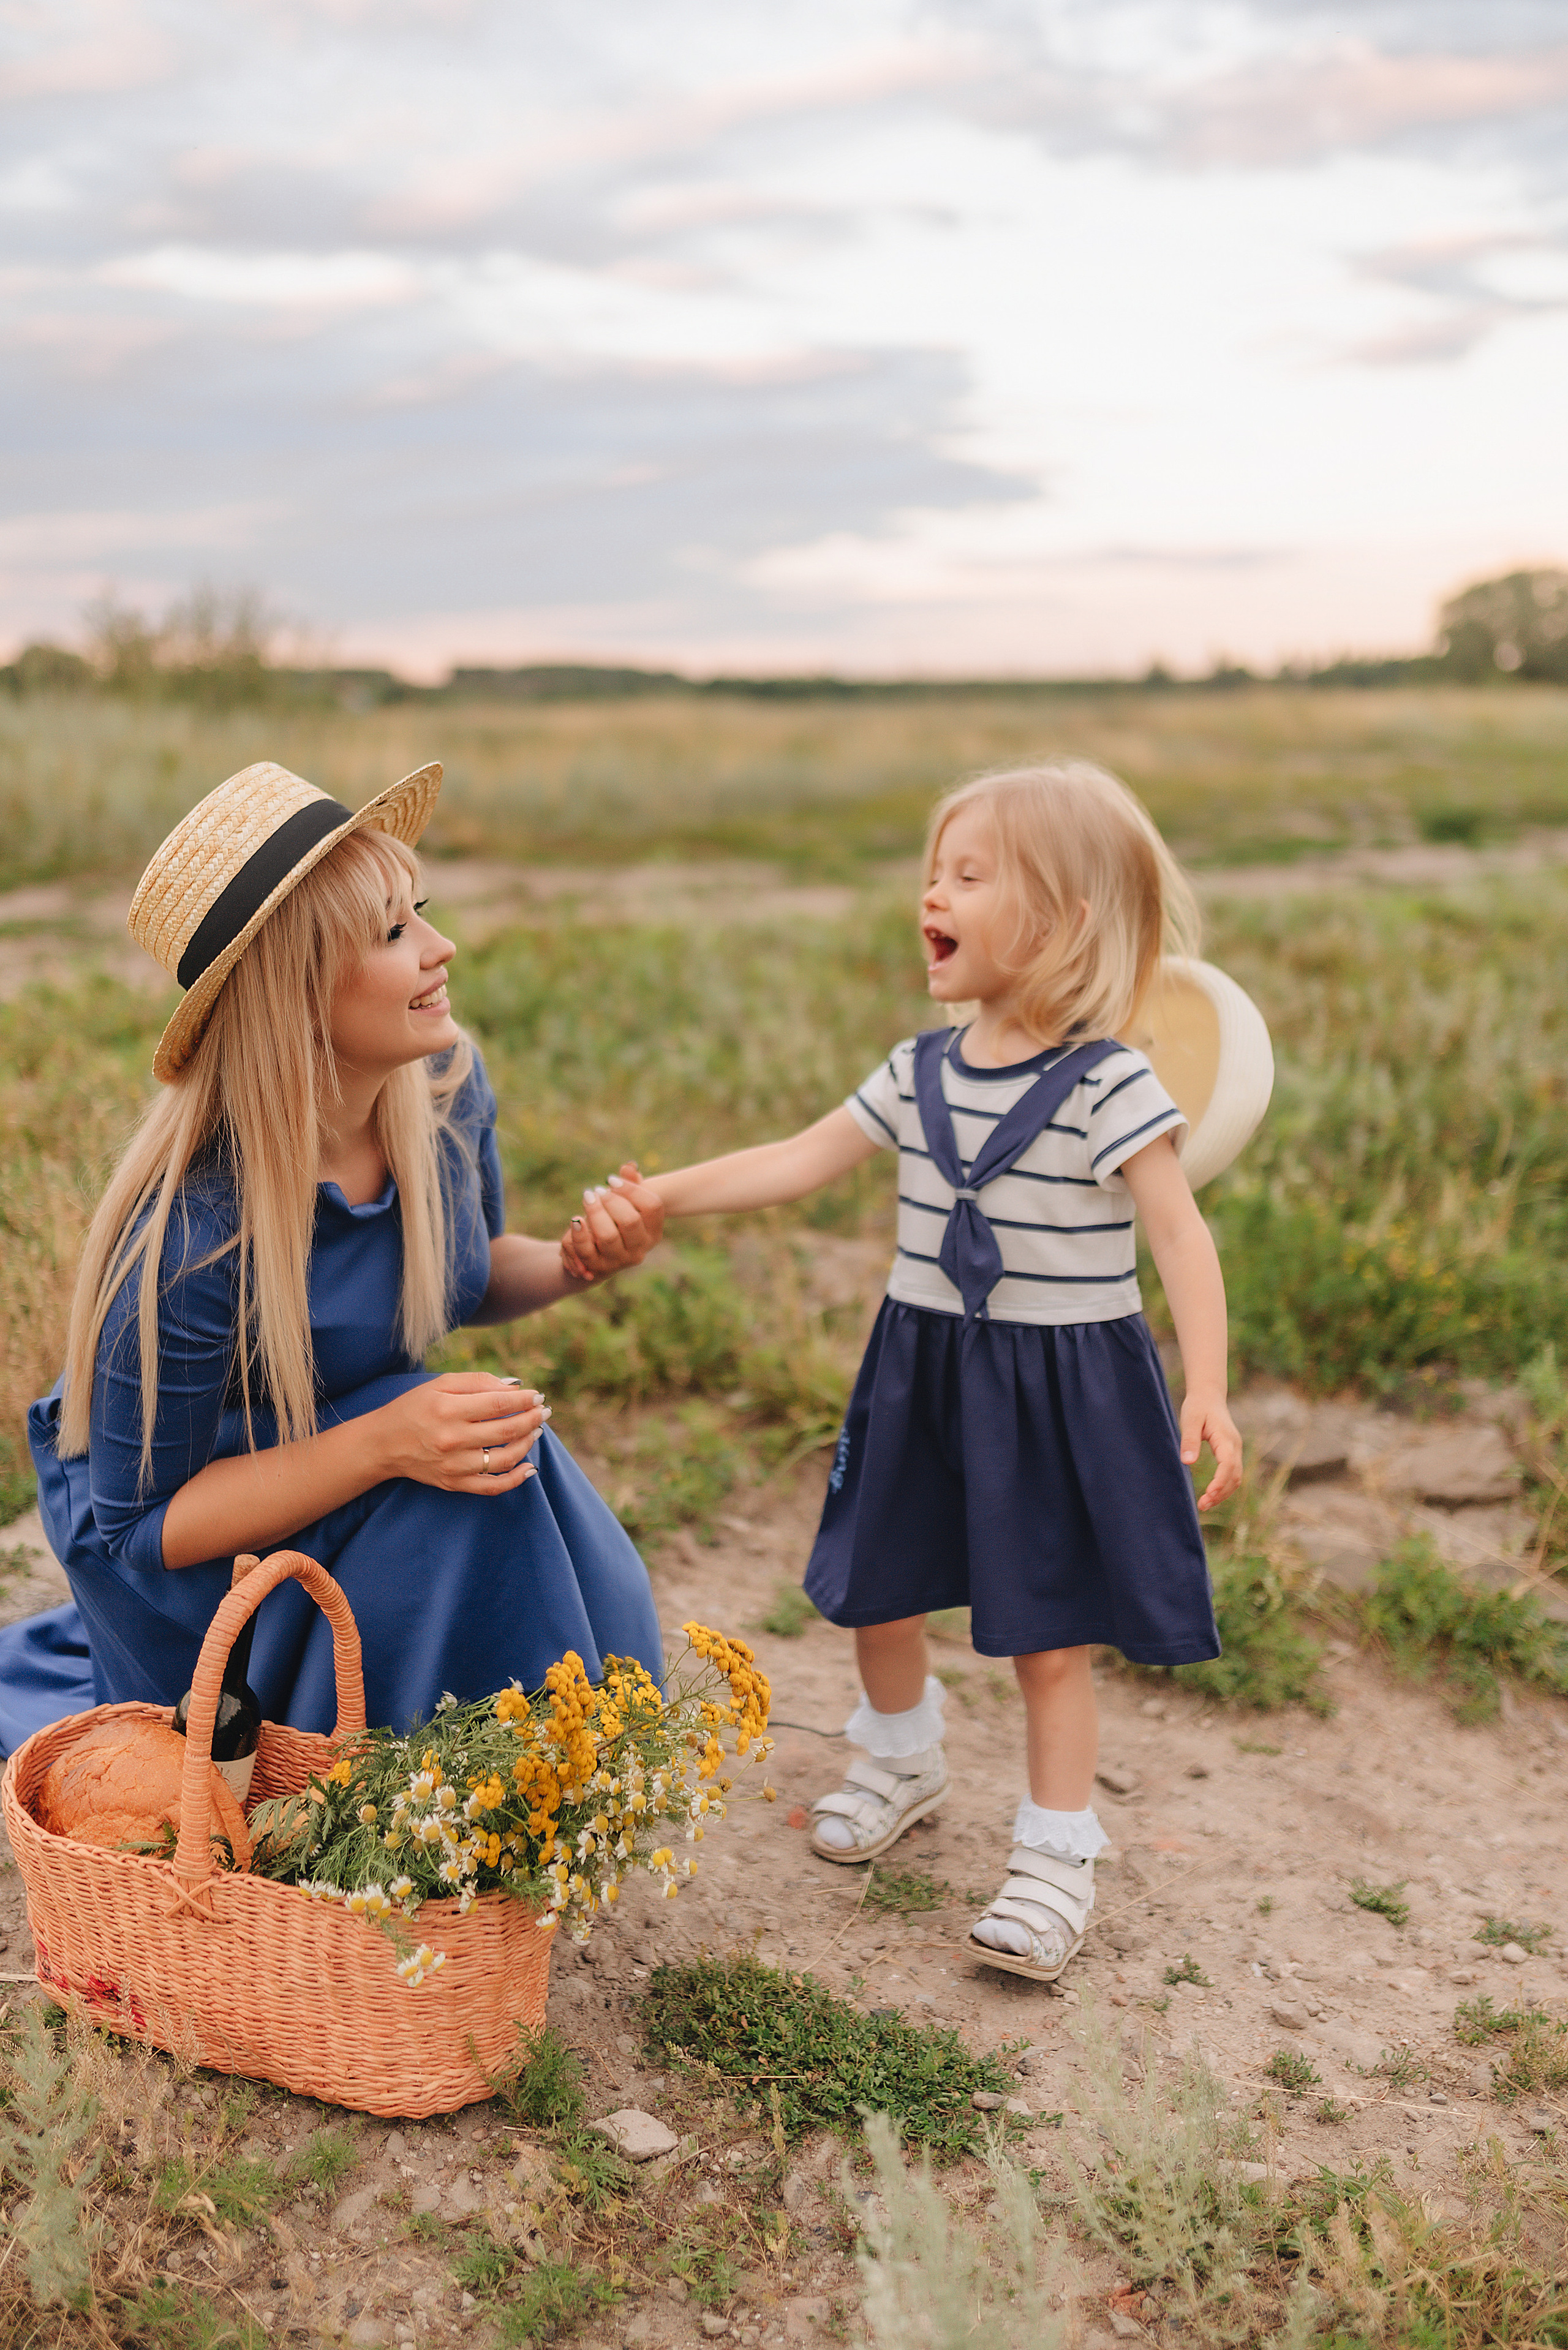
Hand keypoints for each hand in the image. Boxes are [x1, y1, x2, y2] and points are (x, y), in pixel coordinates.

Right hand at [373, 1374, 548, 1493]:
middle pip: (506, 1430)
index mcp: (448, 1409)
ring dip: (527, 1443)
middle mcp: (452, 1439)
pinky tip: (530, 1467)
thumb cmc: (414, 1407)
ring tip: (535, 1431)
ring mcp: (454, 1465)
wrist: (383, 1443)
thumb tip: (513, 1386)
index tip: (537, 1396)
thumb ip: (477, 1381)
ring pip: (504, 1458)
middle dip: (532, 1418)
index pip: (499, 1404)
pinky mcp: (454, 1483)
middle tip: (544, 1412)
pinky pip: (492, 1486)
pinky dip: (515, 1479)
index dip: (524, 1399)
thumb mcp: (440, 1384)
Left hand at [560, 1162, 664, 1282]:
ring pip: (608, 1235)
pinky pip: (586, 1250)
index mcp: (653, 1231)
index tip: (611, 1180)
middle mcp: (641, 1249)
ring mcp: (620, 1260)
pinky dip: (579, 1233)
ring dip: (595, 1212)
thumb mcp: (626, 1202)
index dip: (631, 1189)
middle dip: (611, 1200)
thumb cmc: (615, 1220)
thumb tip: (629, 1167)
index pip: (652, 1206)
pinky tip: (576, 1219)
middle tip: (597, 1191)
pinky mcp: (597, 1267)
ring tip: (588, 1198)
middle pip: (630, 1220)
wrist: (598, 1254)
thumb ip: (630, 1183)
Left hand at [1180, 1392, 1242, 1509]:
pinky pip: (1232, 1474)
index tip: (1208, 1494)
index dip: (1220, 1481)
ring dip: (1223, 1493)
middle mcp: (1235, 1446)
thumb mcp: (1190, 1420)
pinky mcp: (1230, 1453)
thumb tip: (1188, 1462)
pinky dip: (1224, 1487)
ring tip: (1204, 1504)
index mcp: (1226, 1439)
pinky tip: (1211, 1494)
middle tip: (1202, 1505)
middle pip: (1234, 1476)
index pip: (1228, 1465)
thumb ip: (1189, 1440)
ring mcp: (1235, 1450)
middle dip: (1220, 1493)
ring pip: (1236, 1478)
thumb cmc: (1198, 1407)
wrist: (1208, 1397)